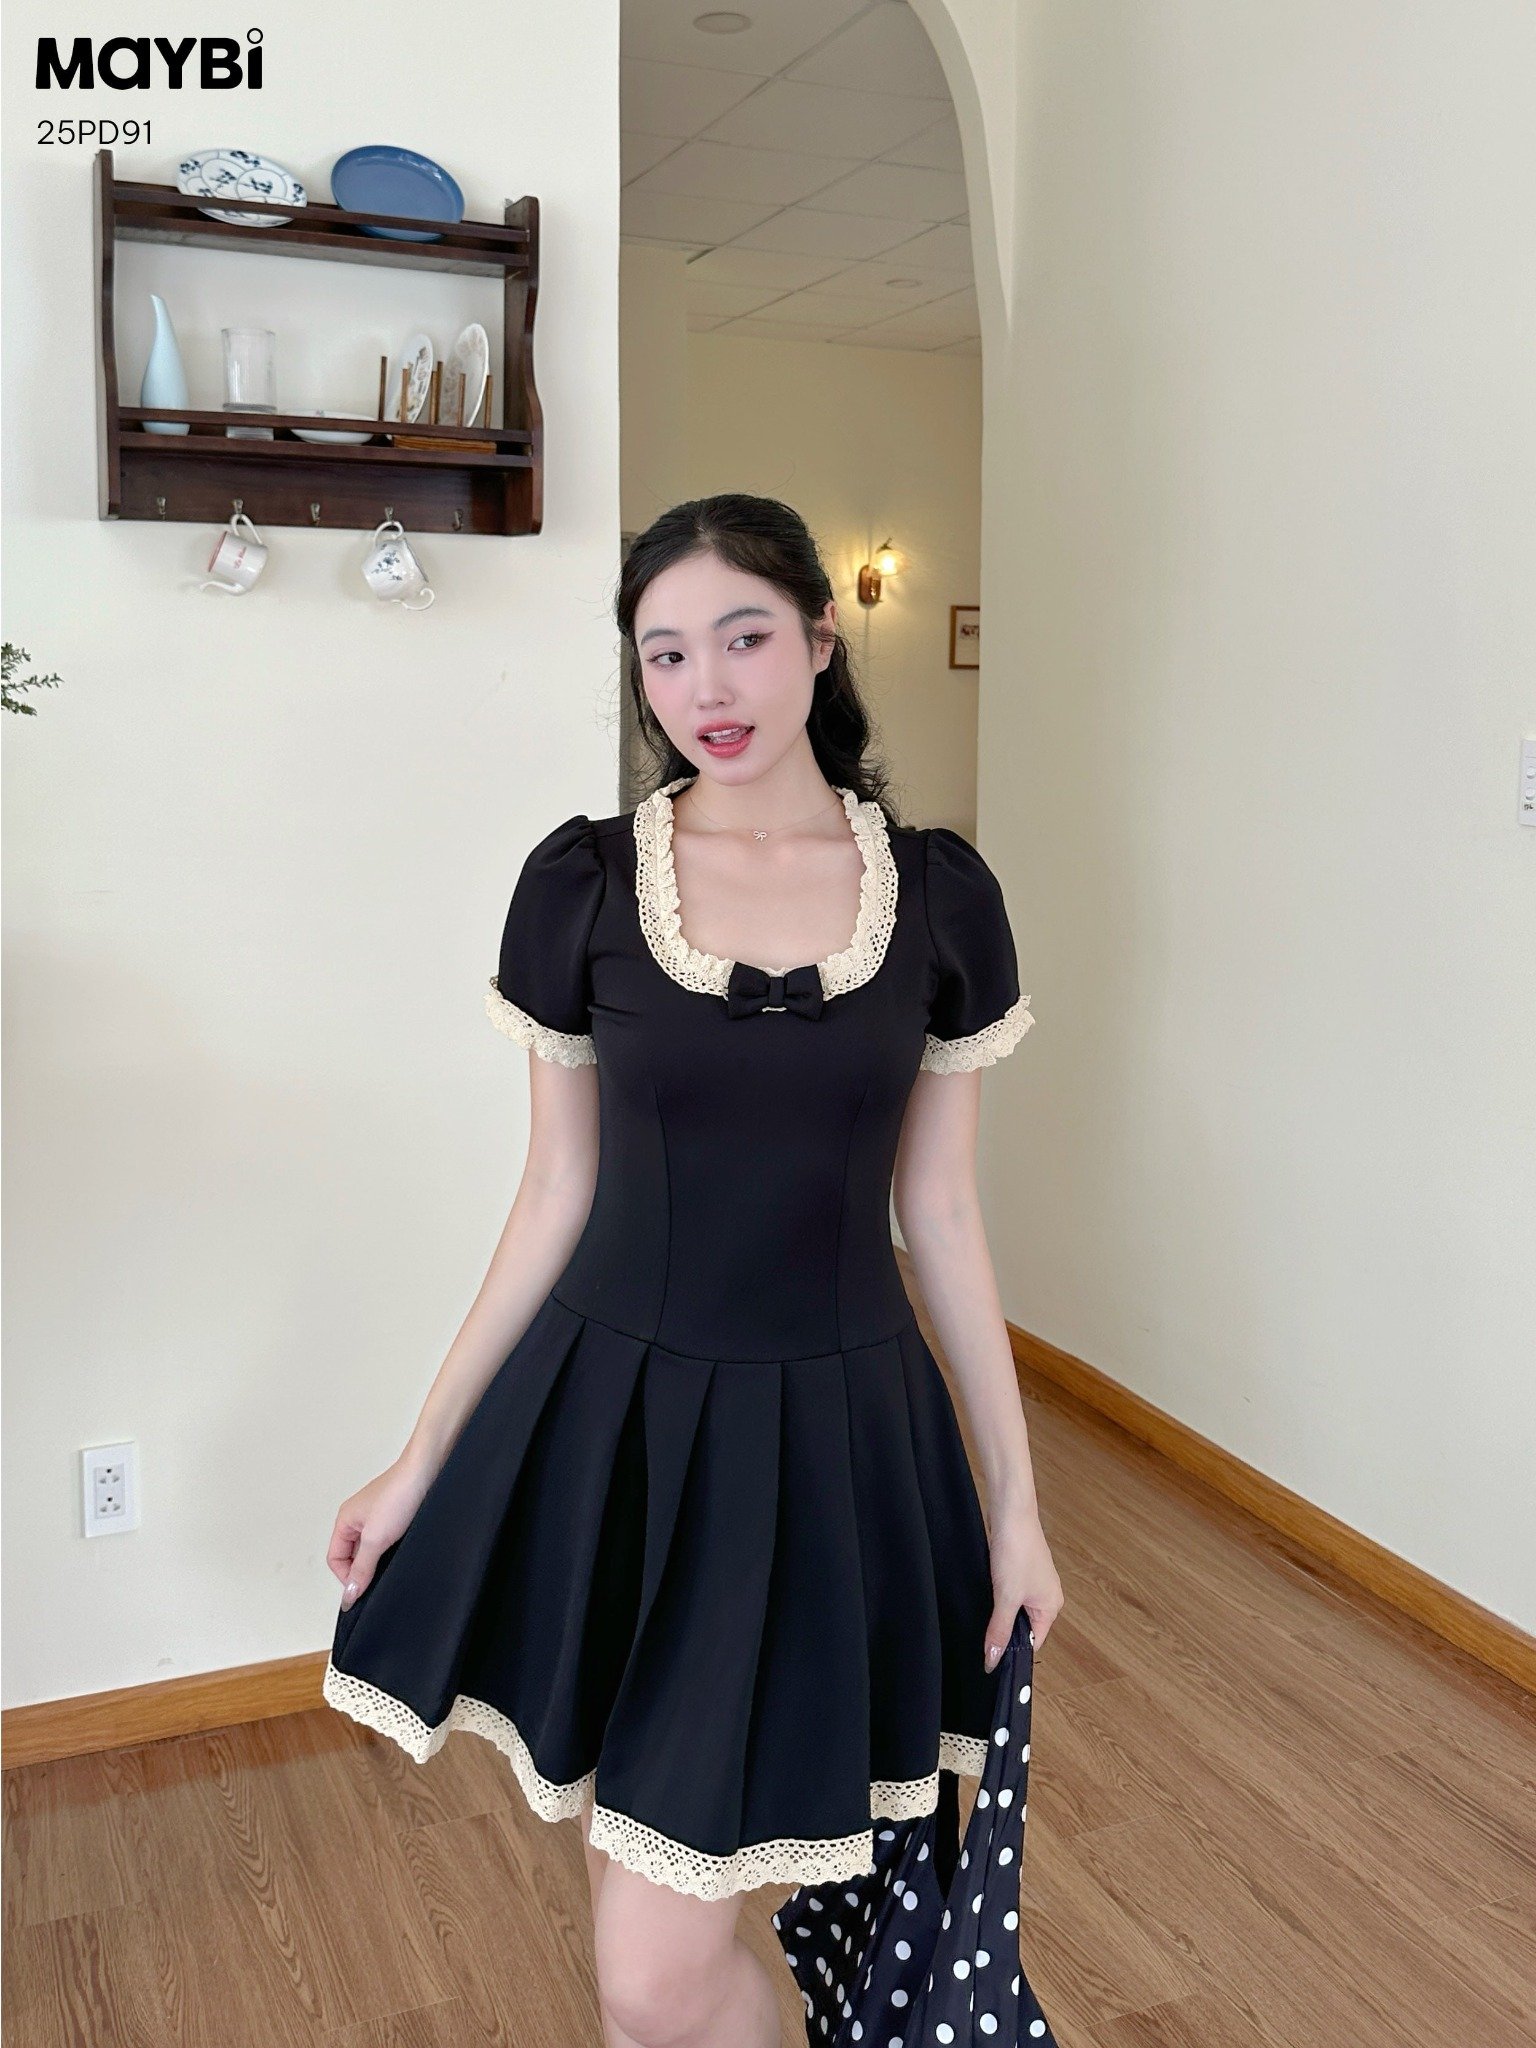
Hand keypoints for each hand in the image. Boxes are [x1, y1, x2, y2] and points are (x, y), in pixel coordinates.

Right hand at [327, 1455, 435, 1609]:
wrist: (428, 1471)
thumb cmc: (399, 1492)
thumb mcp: (375, 1538)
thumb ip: (361, 1568)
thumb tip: (349, 1593)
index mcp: (345, 1520)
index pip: (335, 1559)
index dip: (346, 1577)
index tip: (362, 1589)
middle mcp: (359, 1518)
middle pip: (351, 1555)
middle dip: (363, 1569)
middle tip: (378, 1578)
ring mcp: (378, 1517)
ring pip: (371, 1549)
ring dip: (379, 1559)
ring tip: (392, 1560)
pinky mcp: (396, 1516)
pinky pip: (387, 1541)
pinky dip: (392, 1549)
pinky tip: (402, 1549)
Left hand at [983, 1508, 1062, 1669]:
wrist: (1011, 1513)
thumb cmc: (1017, 1551)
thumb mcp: (1006, 1597)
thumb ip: (999, 1630)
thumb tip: (994, 1659)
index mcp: (1051, 1607)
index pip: (1033, 1642)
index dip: (1013, 1651)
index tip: (993, 1659)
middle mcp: (1047, 1596)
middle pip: (1024, 1627)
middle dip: (1005, 1631)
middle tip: (984, 1635)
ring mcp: (1034, 1582)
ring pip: (1015, 1610)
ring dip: (1000, 1612)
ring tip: (985, 1611)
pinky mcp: (1020, 1570)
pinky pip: (1009, 1593)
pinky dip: (998, 1596)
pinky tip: (986, 1593)